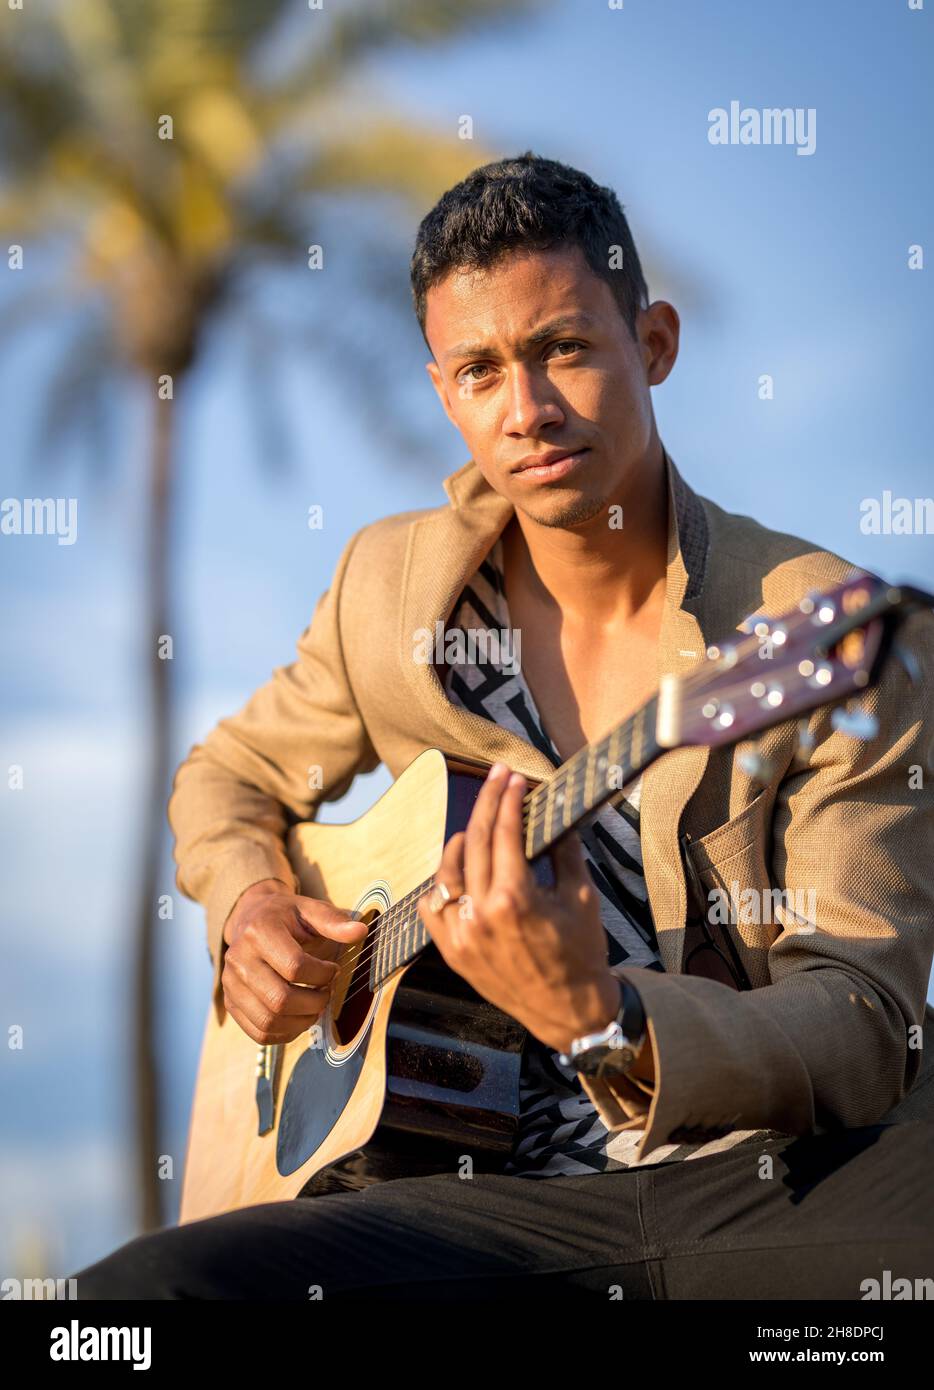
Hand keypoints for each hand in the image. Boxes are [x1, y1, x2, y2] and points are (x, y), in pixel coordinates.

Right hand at [221, 879, 366, 1044]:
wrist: (251, 919)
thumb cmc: (285, 917)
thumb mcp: (309, 910)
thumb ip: (334, 921)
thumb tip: (360, 931)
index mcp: (259, 932)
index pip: (294, 967)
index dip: (322, 975)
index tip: (333, 970)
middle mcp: (238, 959)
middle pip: (279, 999)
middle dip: (313, 1003)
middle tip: (326, 994)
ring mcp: (231, 984)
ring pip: (268, 1021)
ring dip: (300, 1022)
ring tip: (314, 1007)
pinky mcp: (231, 1003)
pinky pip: (258, 1033)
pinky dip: (284, 1034)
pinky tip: (299, 1019)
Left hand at [417, 763, 619, 1053]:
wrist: (568, 1011)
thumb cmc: (581, 954)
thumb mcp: (581, 897)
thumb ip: (564, 851)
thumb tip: (555, 812)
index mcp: (515, 900)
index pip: (503, 833)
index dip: (508, 799)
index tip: (513, 778)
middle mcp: (480, 915)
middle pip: (473, 842)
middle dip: (486, 803)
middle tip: (496, 778)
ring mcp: (461, 935)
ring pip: (447, 871)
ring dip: (461, 840)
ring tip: (477, 823)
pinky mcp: (452, 952)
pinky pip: (434, 907)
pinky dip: (442, 883)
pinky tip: (458, 869)